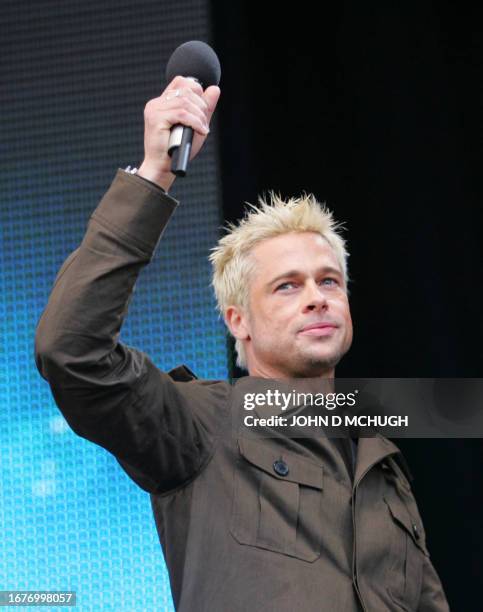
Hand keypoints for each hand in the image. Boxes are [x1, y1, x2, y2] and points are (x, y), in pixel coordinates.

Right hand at [138, 76, 220, 190]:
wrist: (163, 167)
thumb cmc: (177, 150)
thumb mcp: (196, 125)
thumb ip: (204, 108)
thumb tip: (215, 88)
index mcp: (163, 102)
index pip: (181, 81)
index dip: (197, 90)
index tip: (203, 109)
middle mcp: (156, 103)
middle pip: (186, 89)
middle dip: (201, 105)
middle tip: (204, 123)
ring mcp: (154, 109)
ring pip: (185, 102)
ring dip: (199, 116)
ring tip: (202, 129)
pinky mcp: (155, 118)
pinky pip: (181, 113)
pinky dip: (195, 122)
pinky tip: (200, 130)